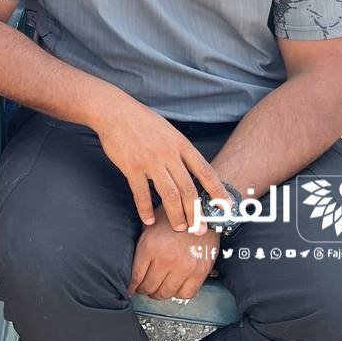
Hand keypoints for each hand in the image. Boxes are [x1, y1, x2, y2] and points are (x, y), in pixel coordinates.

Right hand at [93, 98, 226, 231]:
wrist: (114, 111)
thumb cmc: (142, 120)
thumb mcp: (169, 130)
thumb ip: (180, 150)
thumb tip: (193, 170)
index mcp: (181, 144)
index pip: (206, 171)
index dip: (218, 191)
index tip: (226, 207)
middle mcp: (169, 154)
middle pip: (188, 189)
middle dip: (196, 213)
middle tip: (199, 229)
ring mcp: (150, 161)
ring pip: (169, 195)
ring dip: (176, 215)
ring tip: (179, 228)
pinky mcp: (131, 167)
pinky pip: (141, 193)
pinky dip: (145, 209)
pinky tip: (148, 220)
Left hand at [129, 201, 217, 301]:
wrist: (202, 213)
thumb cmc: (173, 217)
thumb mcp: (150, 224)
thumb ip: (141, 244)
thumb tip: (131, 264)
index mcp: (150, 247)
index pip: (136, 276)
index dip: (132, 286)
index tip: (131, 289)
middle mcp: (166, 260)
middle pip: (150, 287)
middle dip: (144, 290)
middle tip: (143, 289)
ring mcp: (184, 268)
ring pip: (166, 293)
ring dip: (159, 294)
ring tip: (157, 290)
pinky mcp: (199, 273)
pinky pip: (185, 294)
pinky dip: (177, 294)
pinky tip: (174, 288)